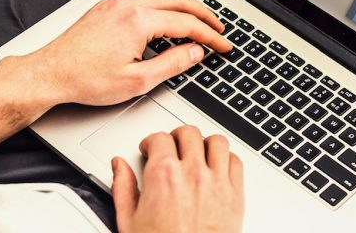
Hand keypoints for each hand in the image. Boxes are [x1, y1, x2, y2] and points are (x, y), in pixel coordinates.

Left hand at [28, 0, 231, 105]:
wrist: (50, 74)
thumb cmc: (85, 79)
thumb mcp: (138, 80)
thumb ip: (172, 63)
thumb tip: (195, 52)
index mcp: (138, 21)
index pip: (186, 24)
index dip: (210, 35)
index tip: (223, 44)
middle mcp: (127, 5)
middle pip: (178, 0)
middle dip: (203, 14)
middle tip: (219, 28)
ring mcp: (115, 3)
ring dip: (184, 2)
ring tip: (198, 16)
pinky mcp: (106, 6)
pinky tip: (166, 10)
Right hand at [111, 126, 244, 232]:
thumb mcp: (129, 222)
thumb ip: (122, 188)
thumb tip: (119, 166)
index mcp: (163, 176)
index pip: (160, 138)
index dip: (152, 140)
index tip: (150, 148)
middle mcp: (192, 174)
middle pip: (189, 133)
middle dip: (177, 136)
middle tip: (172, 146)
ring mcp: (217, 183)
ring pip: (217, 142)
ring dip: (205, 143)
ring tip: (197, 151)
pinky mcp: (236, 195)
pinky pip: (236, 163)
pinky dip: (227, 159)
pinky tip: (217, 166)